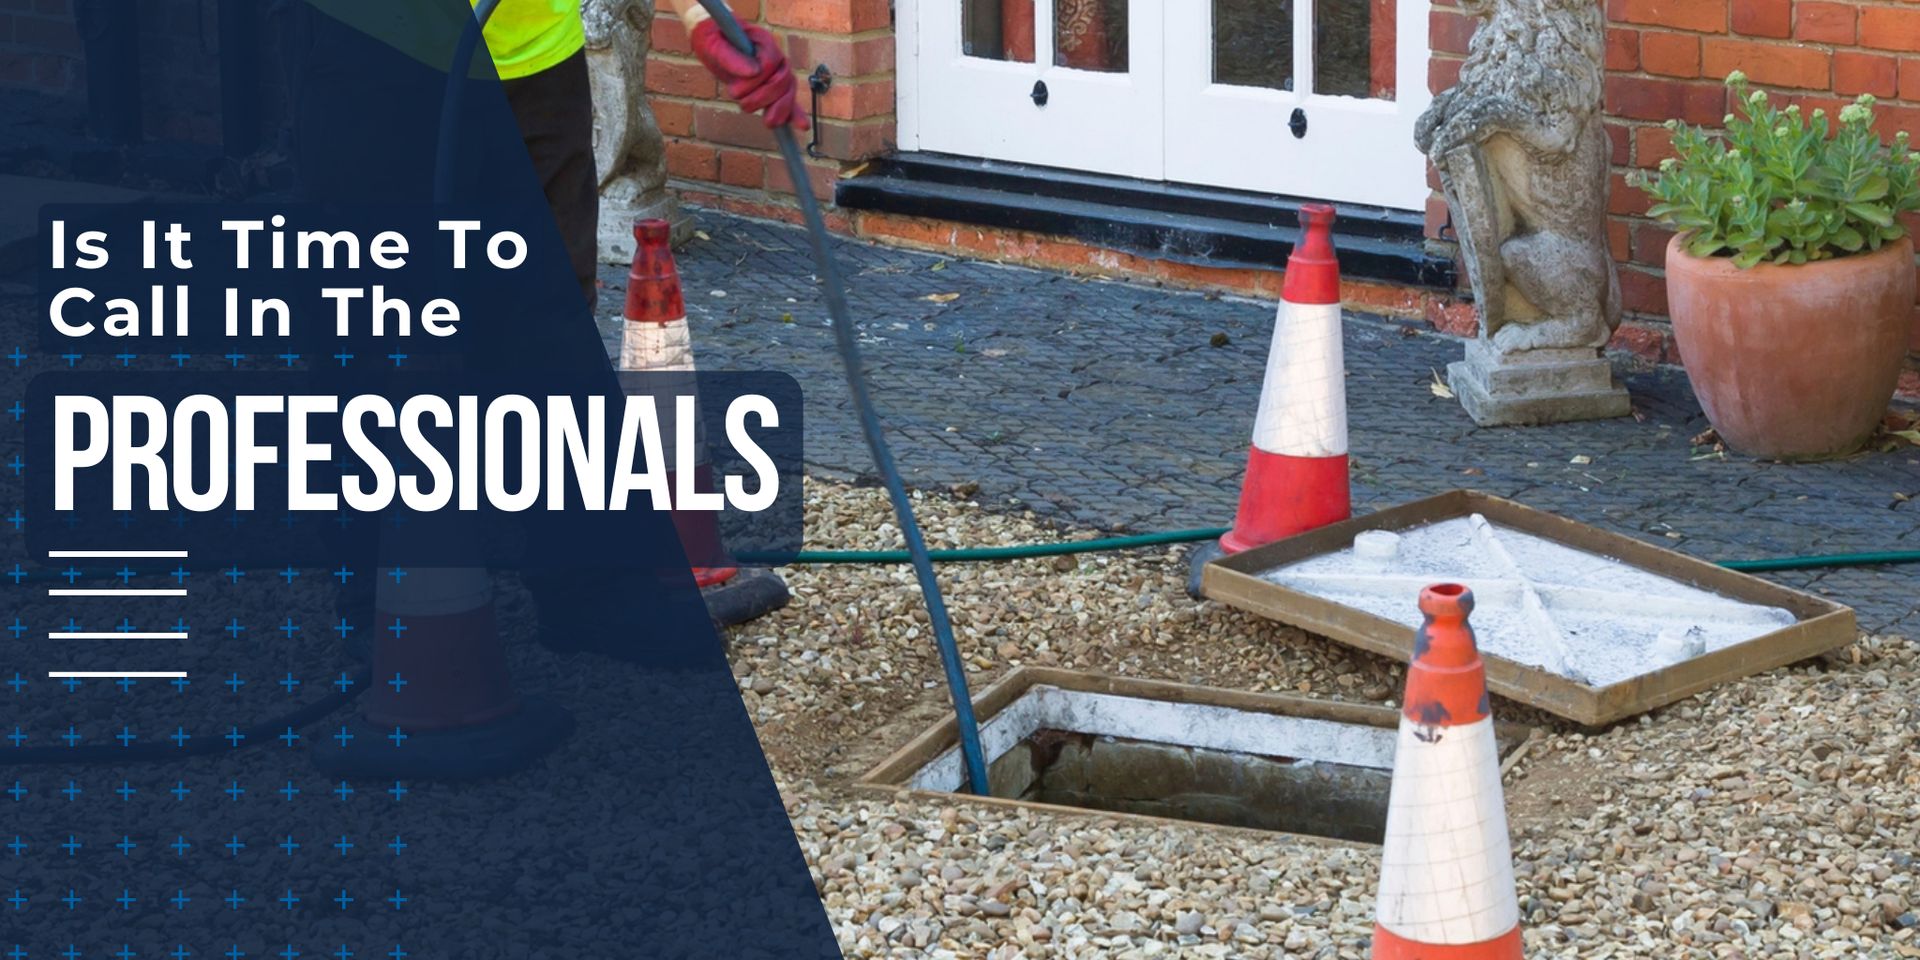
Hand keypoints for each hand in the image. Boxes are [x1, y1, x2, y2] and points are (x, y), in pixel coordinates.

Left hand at [689, 20, 809, 130]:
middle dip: (764, 98)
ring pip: (788, 92)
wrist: (714, 40)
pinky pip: (788, 100)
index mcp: (763, 42)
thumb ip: (731, 56)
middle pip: (782, 81)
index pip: (770, 64)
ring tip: (768, 122)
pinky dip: (794, 113)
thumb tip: (753, 72)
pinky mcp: (773, 88)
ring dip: (779, 109)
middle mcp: (775, 57)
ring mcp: (777, 72)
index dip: (756, 81)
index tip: (734, 91)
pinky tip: (802, 125)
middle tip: (743, 105)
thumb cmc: (713, 38)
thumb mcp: (713, 44)